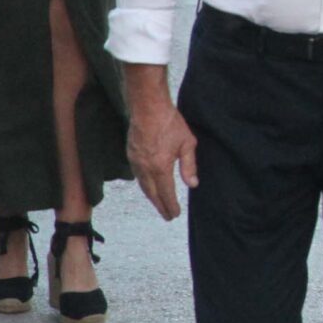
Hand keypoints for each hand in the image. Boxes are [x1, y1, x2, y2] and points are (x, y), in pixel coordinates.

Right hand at [127, 95, 198, 219]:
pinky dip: (144, 184)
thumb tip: (192, 184)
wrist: (148, 107)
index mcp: (160, 168)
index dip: (170, 205)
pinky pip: (137, 175)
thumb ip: (189, 166)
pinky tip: (148, 185)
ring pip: (143, 185)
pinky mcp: (130, 154)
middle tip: (167, 215)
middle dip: (160, 205)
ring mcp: (135, 162)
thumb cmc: (170, 123)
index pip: (166, 193)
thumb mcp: (187, 144)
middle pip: (152, 193)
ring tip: (158, 203)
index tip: (174, 215)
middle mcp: (145, 168)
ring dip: (151, 196)